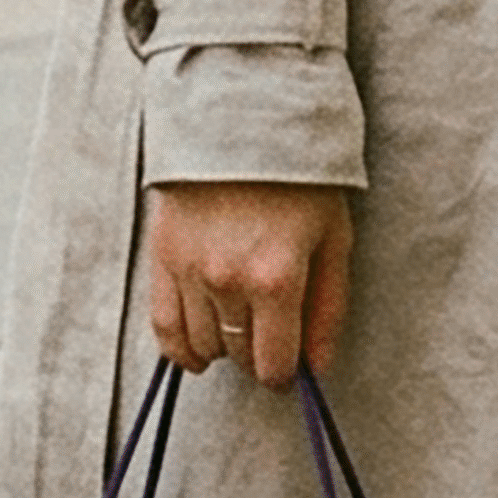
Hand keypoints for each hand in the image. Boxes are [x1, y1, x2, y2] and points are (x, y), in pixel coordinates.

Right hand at [144, 179, 353, 385]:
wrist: (246, 120)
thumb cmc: (301, 178)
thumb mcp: (334, 239)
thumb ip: (328, 308)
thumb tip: (316, 367)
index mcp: (276, 279)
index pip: (274, 364)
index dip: (285, 377)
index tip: (289, 372)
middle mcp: (227, 281)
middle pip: (239, 356)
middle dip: (259, 357)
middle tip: (271, 339)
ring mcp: (189, 270)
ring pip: (203, 344)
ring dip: (224, 348)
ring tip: (241, 328)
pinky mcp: (162, 256)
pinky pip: (163, 324)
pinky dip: (179, 347)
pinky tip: (195, 353)